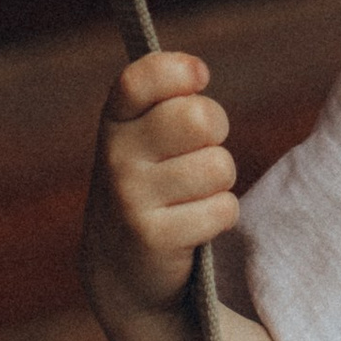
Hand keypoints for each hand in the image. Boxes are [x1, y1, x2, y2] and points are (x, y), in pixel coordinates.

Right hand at [84, 52, 239, 322]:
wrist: (121, 269)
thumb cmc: (150, 184)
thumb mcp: (143, 136)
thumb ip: (167, 99)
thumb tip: (196, 71)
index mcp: (115, 120)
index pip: (143, 77)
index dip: (180, 70)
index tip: (199, 77)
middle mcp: (116, 154)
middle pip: (200, 118)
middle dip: (216, 132)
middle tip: (200, 151)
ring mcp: (131, 196)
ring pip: (219, 166)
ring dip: (220, 182)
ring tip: (193, 195)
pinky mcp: (154, 237)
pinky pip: (224, 209)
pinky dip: (221, 217)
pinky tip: (193, 225)